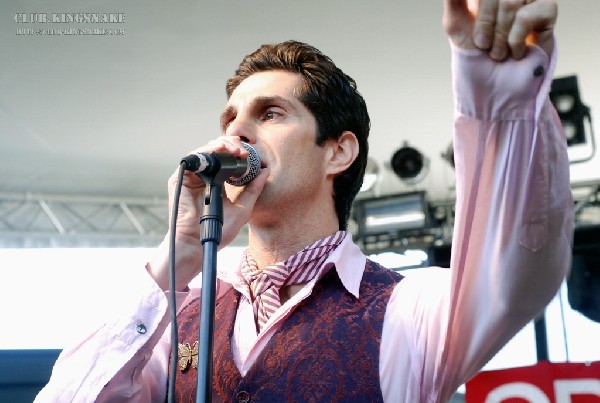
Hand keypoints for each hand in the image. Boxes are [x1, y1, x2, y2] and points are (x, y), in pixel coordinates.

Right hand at [148, 137, 268, 290]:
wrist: (199, 244)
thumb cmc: (219, 231)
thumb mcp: (243, 208)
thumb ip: (254, 189)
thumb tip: (265, 170)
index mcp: (217, 181)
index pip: (226, 159)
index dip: (237, 152)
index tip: (250, 154)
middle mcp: (204, 176)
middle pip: (216, 151)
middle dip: (231, 146)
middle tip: (243, 152)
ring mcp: (191, 177)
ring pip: (205, 150)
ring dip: (221, 146)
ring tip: (235, 151)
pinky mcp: (180, 178)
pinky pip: (193, 158)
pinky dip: (207, 152)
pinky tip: (218, 151)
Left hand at [443, 0, 557, 59]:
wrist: (495, 83)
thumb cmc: (476, 53)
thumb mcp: (455, 23)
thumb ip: (454, 0)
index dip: (480, 14)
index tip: (474, 34)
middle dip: (485, 24)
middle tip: (484, 45)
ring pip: (509, 3)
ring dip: (499, 35)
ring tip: (498, 52)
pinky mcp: (548, 8)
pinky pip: (526, 16)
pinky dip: (515, 39)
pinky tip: (516, 51)